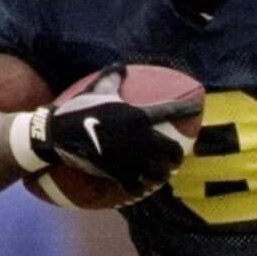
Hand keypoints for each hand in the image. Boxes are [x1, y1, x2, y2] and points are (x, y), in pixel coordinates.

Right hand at [27, 67, 200, 192]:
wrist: (58, 133)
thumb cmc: (77, 109)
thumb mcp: (96, 89)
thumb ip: (112, 78)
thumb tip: (121, 66)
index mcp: (137, 115)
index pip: (169, 111)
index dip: (186, 110)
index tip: (198, 108)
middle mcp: (139, 137)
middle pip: (170, 151)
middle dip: (175, 157)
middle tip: (174, 159)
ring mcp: (130, 157)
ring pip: (158, 172)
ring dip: (161, 175)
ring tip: (161, 176)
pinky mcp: (118, 173)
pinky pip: (137, 186)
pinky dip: (140, 188)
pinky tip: (140, 189)